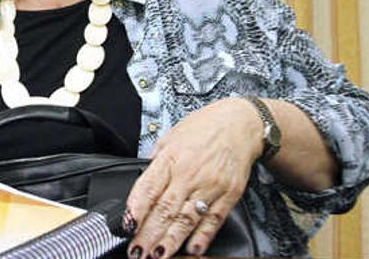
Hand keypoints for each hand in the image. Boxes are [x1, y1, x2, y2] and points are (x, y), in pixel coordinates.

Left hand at [125, 98, 262, 257]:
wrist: (241, 124)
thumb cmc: (204, 128)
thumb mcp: (171, 136)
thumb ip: (156, 161)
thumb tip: (143, 184)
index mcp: (171, 158)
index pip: (148, 188)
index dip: (136, 209)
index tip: (127, 226)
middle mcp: (189, 173)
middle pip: (165, 209)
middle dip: (148, 234)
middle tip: (137, 252)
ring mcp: (210, 186)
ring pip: (186, 219)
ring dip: (171, 241)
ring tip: (158, 255)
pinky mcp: (229, 195)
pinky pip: (214, 220)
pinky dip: (202, 237)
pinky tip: (192, 249)